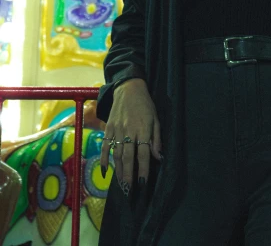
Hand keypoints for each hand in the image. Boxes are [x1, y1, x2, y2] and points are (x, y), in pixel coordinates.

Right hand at [100, 78, 161, 194]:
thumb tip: (158, 157)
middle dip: (129, 175)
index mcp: (143, 129)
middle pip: (128, 156)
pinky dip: (103, 159)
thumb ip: (156, 138)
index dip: (143, 169)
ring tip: (121, 184)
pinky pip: (105, 146)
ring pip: (116, 154)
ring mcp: (117, 130)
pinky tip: (105, 171)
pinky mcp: (108, 128)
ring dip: (118, 170)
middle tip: (129, 190)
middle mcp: (129, 131)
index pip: (144, 153)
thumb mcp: (155, 119)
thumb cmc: (145, 105)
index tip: (143, 183)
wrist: (128, 89)